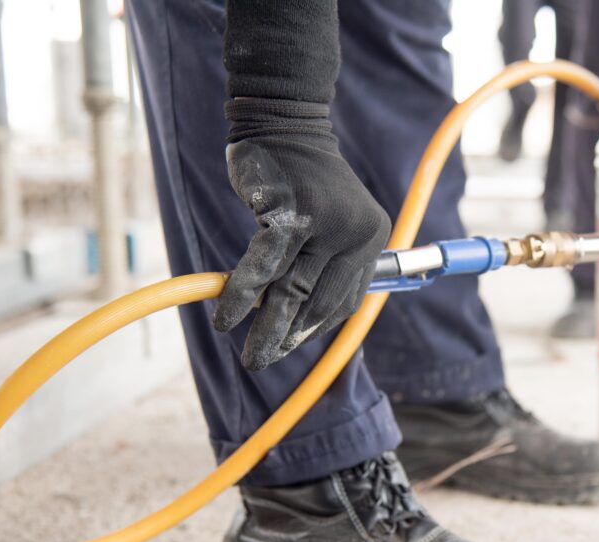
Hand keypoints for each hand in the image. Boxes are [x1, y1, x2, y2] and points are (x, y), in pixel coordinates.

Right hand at [212, 98, 390, 370]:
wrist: (284, 124)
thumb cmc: (303, 181)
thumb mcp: (334, 221)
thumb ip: (326, 264)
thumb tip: (303, 323)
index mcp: (372, 238)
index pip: (345, 300)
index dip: (315, 328)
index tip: (289, 344)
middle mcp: (355, 232)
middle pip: (318, 300)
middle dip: (289, 337)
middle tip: (262, 361)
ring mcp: (325, 223)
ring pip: (291, 290)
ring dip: (266, 327)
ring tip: (249, 356)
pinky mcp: (290, 214)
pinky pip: (262, 267)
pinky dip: (242, 296)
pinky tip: (225, 319)